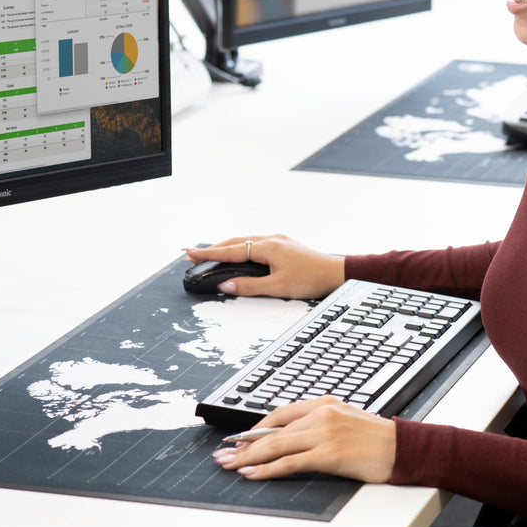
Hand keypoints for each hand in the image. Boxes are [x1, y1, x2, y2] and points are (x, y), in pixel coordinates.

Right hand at [184, 234, 344, 299]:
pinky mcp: (285, 245)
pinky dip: (241, 248)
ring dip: (227, 247)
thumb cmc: (311, 279)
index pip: (231, 251)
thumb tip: (224, 287)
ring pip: (246, 241)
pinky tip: (238, 254)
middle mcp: (272, 239)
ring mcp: (279, 240)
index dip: (208, 254)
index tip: (189, 253)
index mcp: (268, 246)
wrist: (337, 273)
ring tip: (210, 254)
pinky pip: (256, 243)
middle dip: (214, 249)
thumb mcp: (277, 288)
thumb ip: (249, 287)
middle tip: (193, 255)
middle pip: (235, 242)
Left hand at [213, 397, 395, 483]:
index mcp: (323, 403)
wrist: (402, 447)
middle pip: (273, 430)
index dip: (255, 428)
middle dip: (243, 444)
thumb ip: (317, 424)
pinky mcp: (329, 453)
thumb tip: (286, 439)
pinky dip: (268, 469)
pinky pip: (290, 462)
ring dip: (248, 457)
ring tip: (230, 466)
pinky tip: (253, 473)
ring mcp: (325, 433)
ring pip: (276, 445)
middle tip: (223, 455)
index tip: (238, 439)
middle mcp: (321, 413)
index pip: (280, 413)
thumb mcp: (343, 421)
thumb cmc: (374, 438)